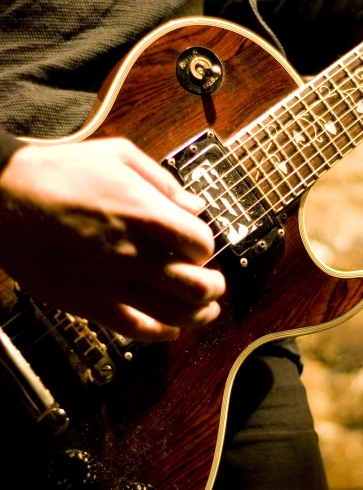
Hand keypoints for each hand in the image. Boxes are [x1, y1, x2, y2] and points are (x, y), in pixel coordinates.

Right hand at [0, 138, 225, 340]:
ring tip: (207, 310)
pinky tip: (171, 329)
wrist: (3, 199)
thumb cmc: (57, 172)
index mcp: (143, 213)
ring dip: (199, 314)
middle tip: (214, 283)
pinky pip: (136, 330)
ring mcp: (112, 283)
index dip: (206, 244)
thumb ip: (163, 182)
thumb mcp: (117, 156)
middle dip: (213, 286)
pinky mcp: (90, 304)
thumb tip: (196, 205)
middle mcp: (133, 253)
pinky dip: (161, 333)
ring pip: (173, 313)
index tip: (198, 242)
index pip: (201, 243)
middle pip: (196, 285)